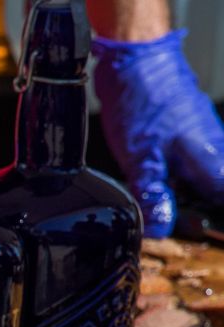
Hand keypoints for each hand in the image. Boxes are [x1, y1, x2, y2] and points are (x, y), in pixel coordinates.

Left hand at [93, 30, 223, 237]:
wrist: (138, 61)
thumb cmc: (143, 104)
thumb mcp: (140, 159)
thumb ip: (153, 195)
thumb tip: (161, 230)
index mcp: (210, 160)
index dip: (218, 223)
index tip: (212, 237)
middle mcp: (214, 150)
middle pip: (218, 191)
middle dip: (205, 213)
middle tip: (186, 231)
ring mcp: (204, 139)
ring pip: (206, 177)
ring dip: (192, 197)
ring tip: (169, 213)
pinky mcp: (189, 132)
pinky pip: (194, 163)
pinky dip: (182, 179)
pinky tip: (164, 186)